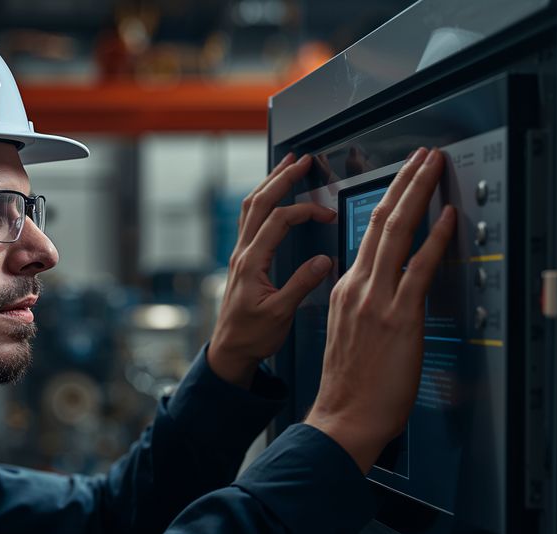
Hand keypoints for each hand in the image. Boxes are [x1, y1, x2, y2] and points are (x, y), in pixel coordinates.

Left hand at [208, 153, 338, 387]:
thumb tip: (324, 262)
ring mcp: (239, 255)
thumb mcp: (280, 314)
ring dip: (269, 184)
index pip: (280, 222)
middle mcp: (242, 253)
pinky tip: (271, 196)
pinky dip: (262, 200)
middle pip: (260, 203)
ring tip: (286, 166)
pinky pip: (249, 220)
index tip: (327, 214)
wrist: (229, 351)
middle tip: (301, 160)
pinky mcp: (242, 260)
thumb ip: (302, 285)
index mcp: (252, 263)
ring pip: (251, 207)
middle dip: (281, 178)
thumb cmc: (251, 337)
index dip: (306, 211)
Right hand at [304, 147, 456, 472]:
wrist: (343, 418)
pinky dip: (434, 238)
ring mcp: (376, 299)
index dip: (388, 202)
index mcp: (345, 290)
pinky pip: (419, 267)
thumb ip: (364, 307)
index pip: (367, 235)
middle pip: (380, 221)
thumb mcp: (348, 335)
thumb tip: (386, 295)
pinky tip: (446, 216)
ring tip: (432, 168)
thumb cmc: (350, 388)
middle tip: (421, 157)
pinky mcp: (398, 317)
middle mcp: (357, 287)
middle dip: (403, 182)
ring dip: (416, 194)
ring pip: (395, 232)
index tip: (402, 182)